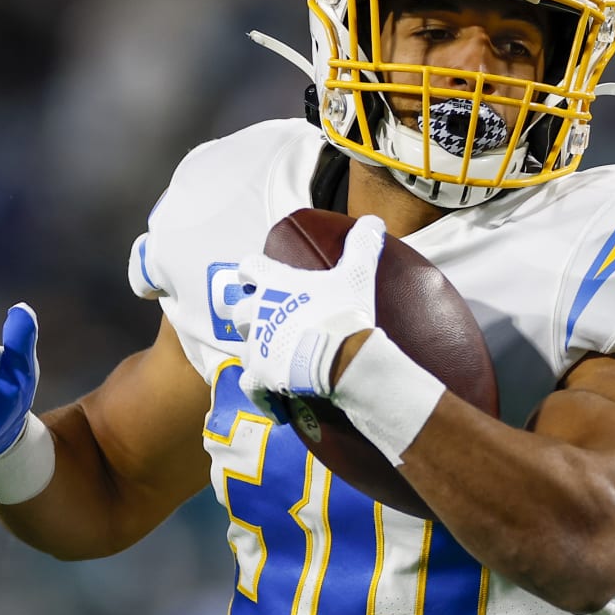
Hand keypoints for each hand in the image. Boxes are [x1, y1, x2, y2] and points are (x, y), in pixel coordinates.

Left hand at [234, 214, 382, 403]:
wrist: (342, 358)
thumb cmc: (345, 313)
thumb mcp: (357, 274)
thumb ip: (361, 245)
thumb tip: (374, 220)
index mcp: (274, 283)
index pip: (248, 266)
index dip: (251, 271)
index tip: (255, 277)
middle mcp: (258, 312)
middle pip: (240, 310)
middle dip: (252, 314)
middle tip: (272, 320)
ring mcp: (257, 345)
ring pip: (243, 345)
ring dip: (257, 348)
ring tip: (277, 354)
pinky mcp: (259, 374)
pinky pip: (248, 383)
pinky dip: (258, 388)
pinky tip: (271, 394)